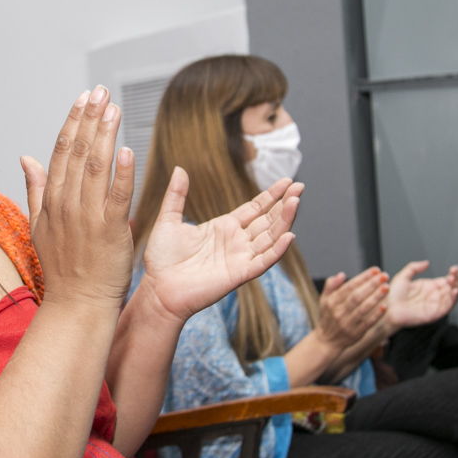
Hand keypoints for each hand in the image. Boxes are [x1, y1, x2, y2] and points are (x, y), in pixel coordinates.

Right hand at [21, 87, 134, 310]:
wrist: (77, 303)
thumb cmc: (63, 267)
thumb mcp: (40, 225)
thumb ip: (36, 188)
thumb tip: (26, 156)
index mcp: (51, 201)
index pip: (61, 151)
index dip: (73, 121)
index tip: (83, 98)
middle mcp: (67, 204)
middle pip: (78, 152)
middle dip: (90, 118)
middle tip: (101, 91)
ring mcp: (87, 217)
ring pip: (96, 168)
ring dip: (105, 135)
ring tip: (114, 108)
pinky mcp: (110, 231)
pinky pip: (117, 197)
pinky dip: (122, 173)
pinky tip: (127, 150)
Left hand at [139, 170, 301, 322]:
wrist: (157, 289)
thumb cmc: (162, 259)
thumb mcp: (168, 220)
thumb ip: (176, 195)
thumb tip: (180, 169)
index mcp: (223, 228)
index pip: (255, 209)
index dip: (272, 195)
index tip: (288, 181)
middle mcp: (236, 242)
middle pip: (268, 220)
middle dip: (285, 204)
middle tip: (300, 186)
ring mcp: (239, 258)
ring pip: (270, 238)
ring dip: (284, 221)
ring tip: (296, 202)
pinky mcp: (238, 274)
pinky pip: (263, 262)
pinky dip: (277, 251)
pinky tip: (289, 236)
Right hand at [316, 266, 389, 350]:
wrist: (326, 340)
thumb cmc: (328, 317)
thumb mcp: (324, 299)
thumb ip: (331, 285)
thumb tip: (341, 274)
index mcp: (332, 302)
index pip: (348, 287)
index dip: (362, 278)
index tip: (375, 270)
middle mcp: (339, 312)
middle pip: (356, 296)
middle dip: (371, 285)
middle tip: (384, 276)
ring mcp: (348, 323)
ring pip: (363, 309)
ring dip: (375, 297)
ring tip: (386, 287)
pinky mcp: (356, 333)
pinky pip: (367, 323)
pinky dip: (376, 315)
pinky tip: (385, 306)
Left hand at [385, 260, 457, 328]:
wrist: (386, 308)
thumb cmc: (392, 295)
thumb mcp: (403, 276)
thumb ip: (414, 267)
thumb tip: (426, 262)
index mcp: (428, 287)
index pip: (446, 280)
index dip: (453, 274)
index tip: (454, 268)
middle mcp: (434, 295)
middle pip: (452, 287)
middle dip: (456, 279)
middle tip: (455, 272)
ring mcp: (435, 304)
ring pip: (452, 296)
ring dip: (456, 287)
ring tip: (454, 280)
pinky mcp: (434, 313)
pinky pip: (448, 307)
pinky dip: (454, 299)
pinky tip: (455, 291)